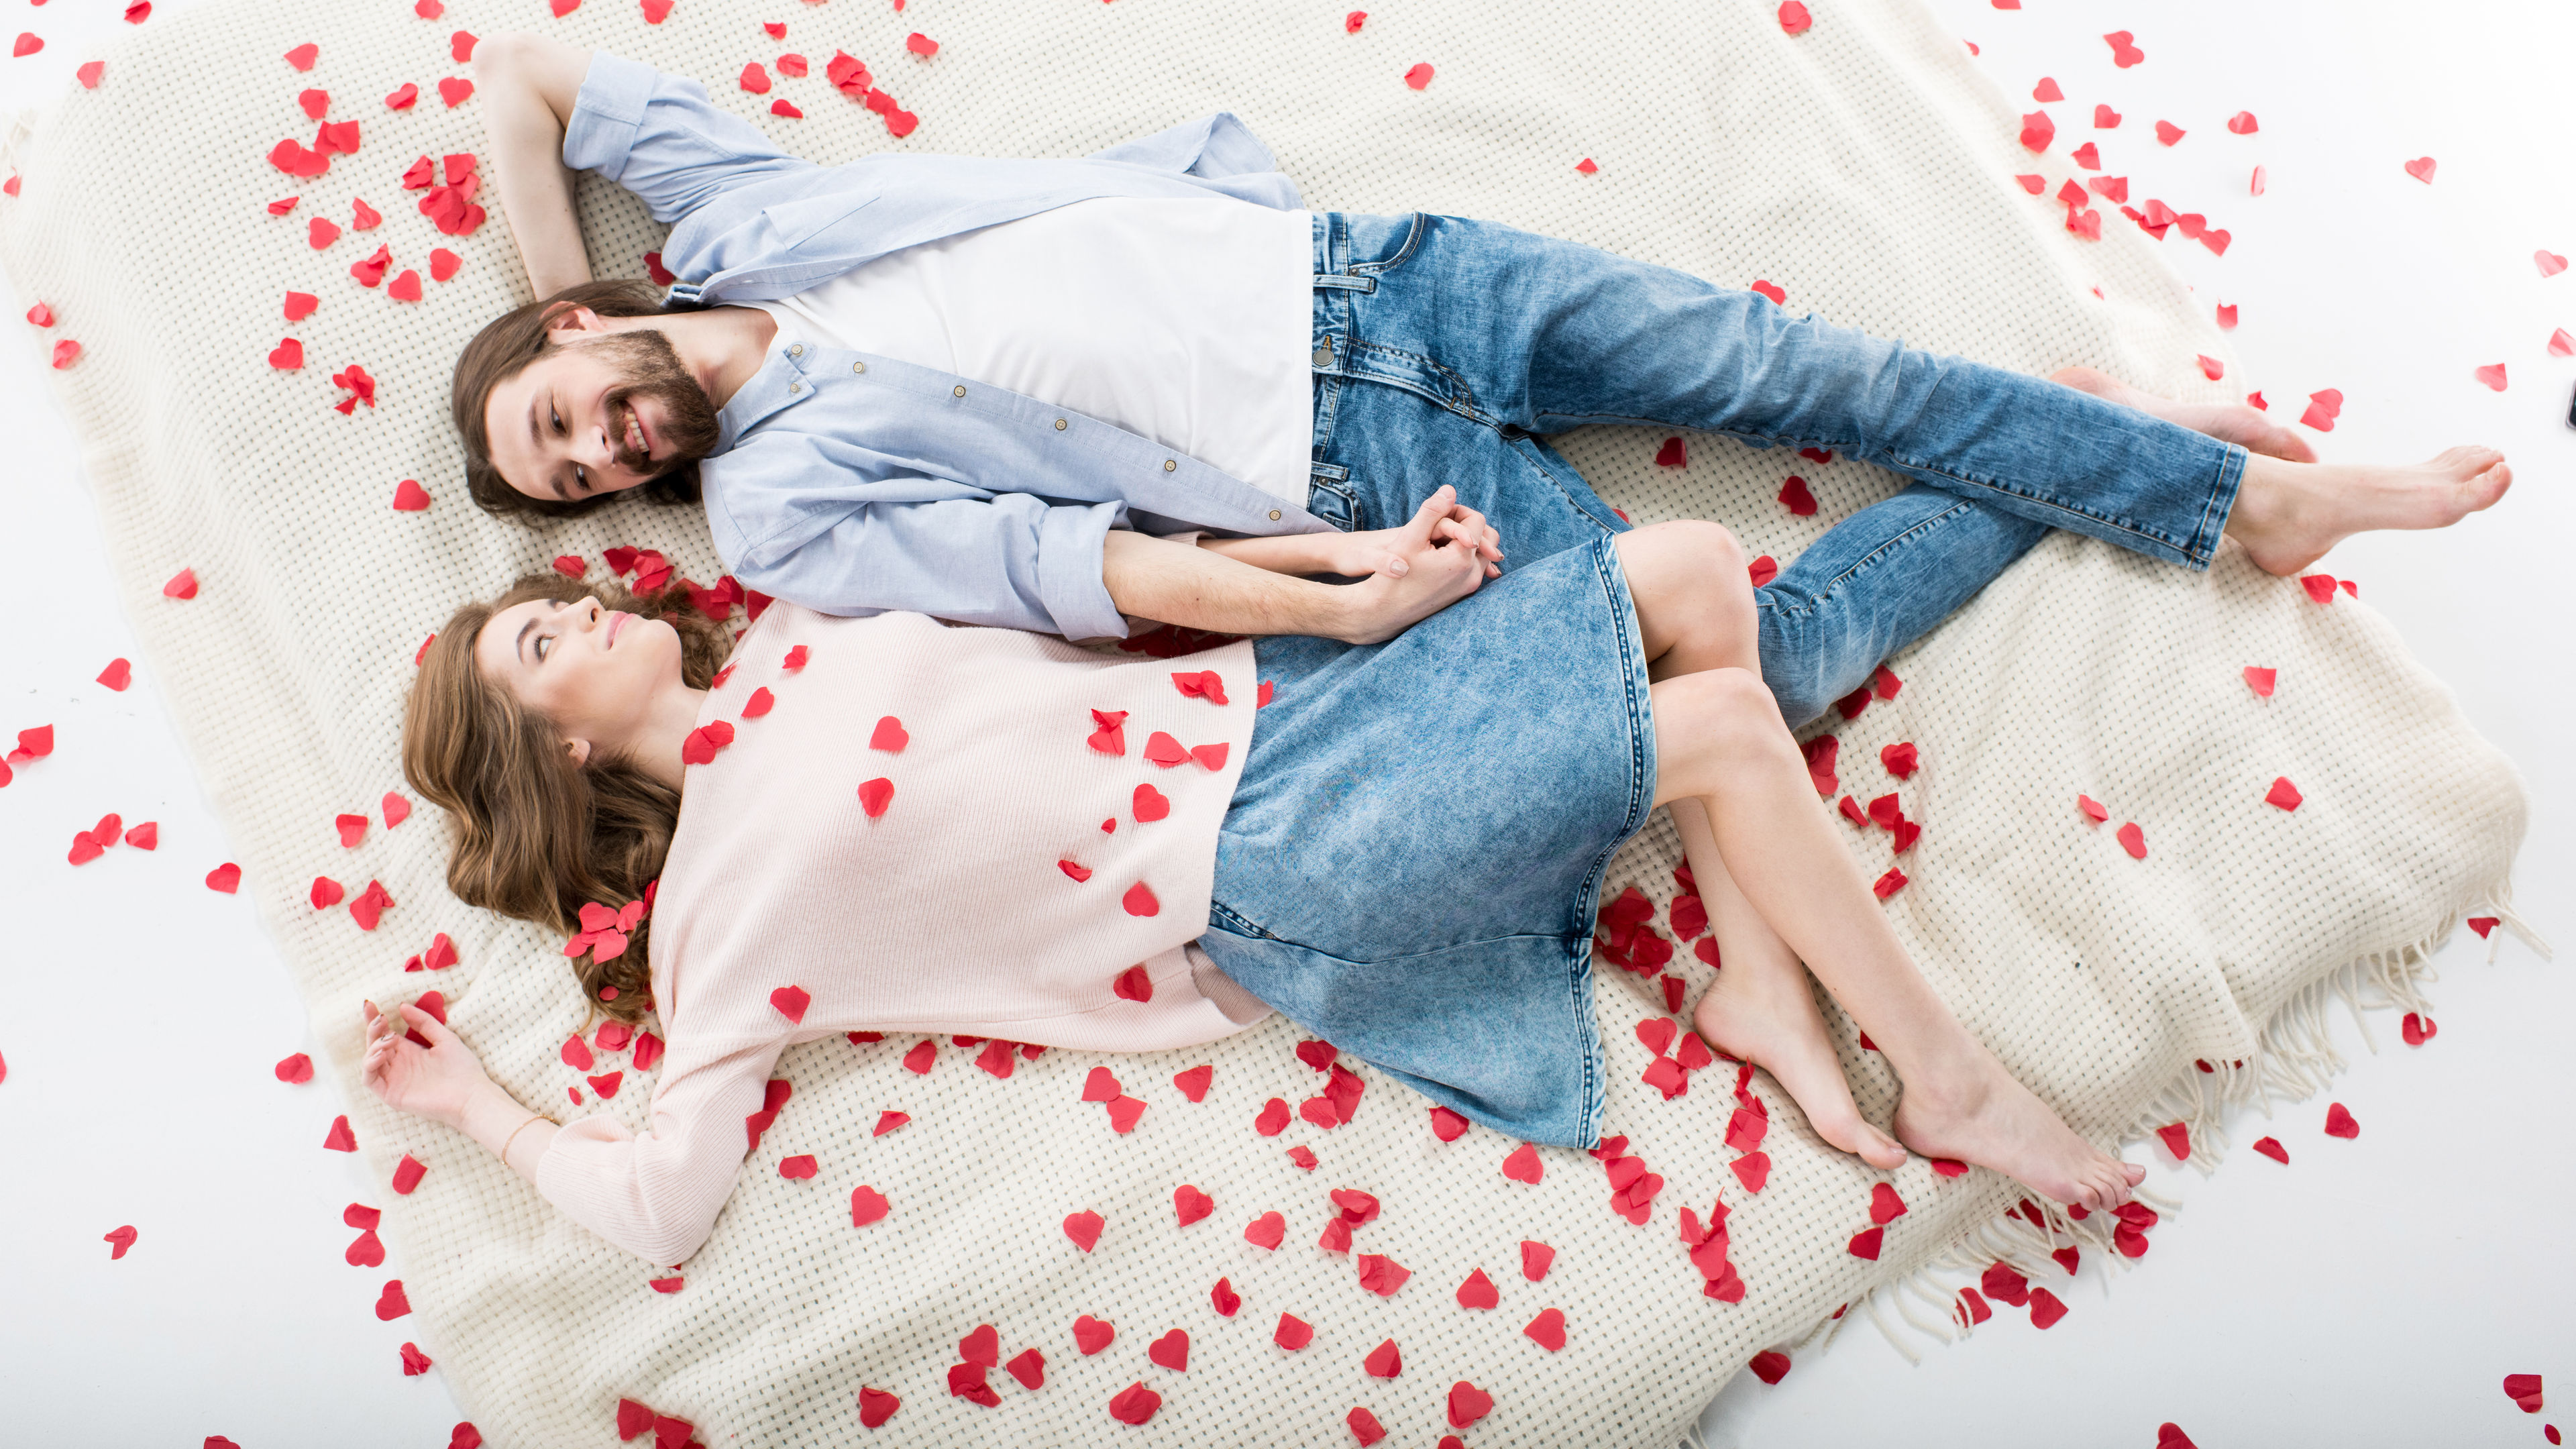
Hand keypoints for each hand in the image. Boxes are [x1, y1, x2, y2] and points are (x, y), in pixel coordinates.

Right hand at [361, 998, 491, 1130]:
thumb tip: (402, 1006)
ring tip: (389, 1039)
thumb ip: (424, 1023)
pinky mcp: (391, 1095)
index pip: (385, 1034)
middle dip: (373, 1029)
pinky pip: (370, 1080)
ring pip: (369, 1061)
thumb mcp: (444, 1038)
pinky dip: (369, 1066)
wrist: (471, 1095)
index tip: (369, 1003)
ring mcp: (394, 1080)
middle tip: (380, 1019)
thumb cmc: (462, 1068)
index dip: (374, 1020)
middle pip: (374, 1044)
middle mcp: (398, 1065)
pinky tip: (382, 1054)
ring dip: (373, 1046)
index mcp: (409, 1052)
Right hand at [1338, 486, 1494, 644]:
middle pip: (1488, 536)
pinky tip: (1442, 554)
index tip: (1437, 515)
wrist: (1383, 611)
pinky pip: (1475, 568)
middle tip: (1442, 524)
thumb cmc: (1392, 576)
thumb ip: (1431, 511)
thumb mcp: (1409, 537)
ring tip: (1439, 538)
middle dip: (1469, 525)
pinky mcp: (1463, 595)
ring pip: (1483, 553)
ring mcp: (1469, 588)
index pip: (1477, 520)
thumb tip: (1450, 490)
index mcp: (1462, 559)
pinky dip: (1464, 556)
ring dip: (1467, 540)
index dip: (1458, 510)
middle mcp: (1472, 576)